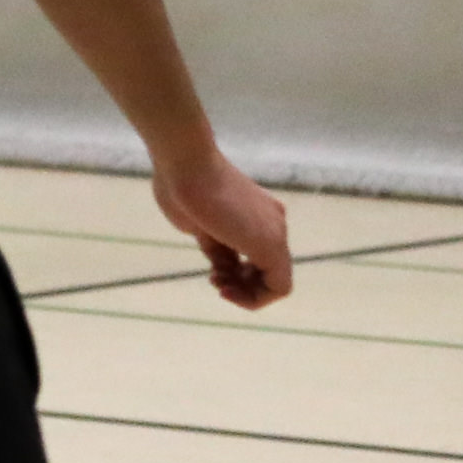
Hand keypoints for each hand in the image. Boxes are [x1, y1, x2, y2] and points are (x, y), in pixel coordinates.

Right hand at [151, 141, 293, 310]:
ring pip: (274, 280)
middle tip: (214, 282)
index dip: (237, 275)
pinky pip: (278, 286)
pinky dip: (254, 298)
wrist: (186, 165)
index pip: (258, 256)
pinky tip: (226, 290)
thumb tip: (222, 263)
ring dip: (245, 293)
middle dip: (241, 285)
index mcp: (258, 215)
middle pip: (268, 270)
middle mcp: (273, 223)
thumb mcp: (200, 226)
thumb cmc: (183, 186)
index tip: (212, 273)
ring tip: (217, 284)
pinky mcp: (271, 245)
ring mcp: (275, 233)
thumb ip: (217, 246)